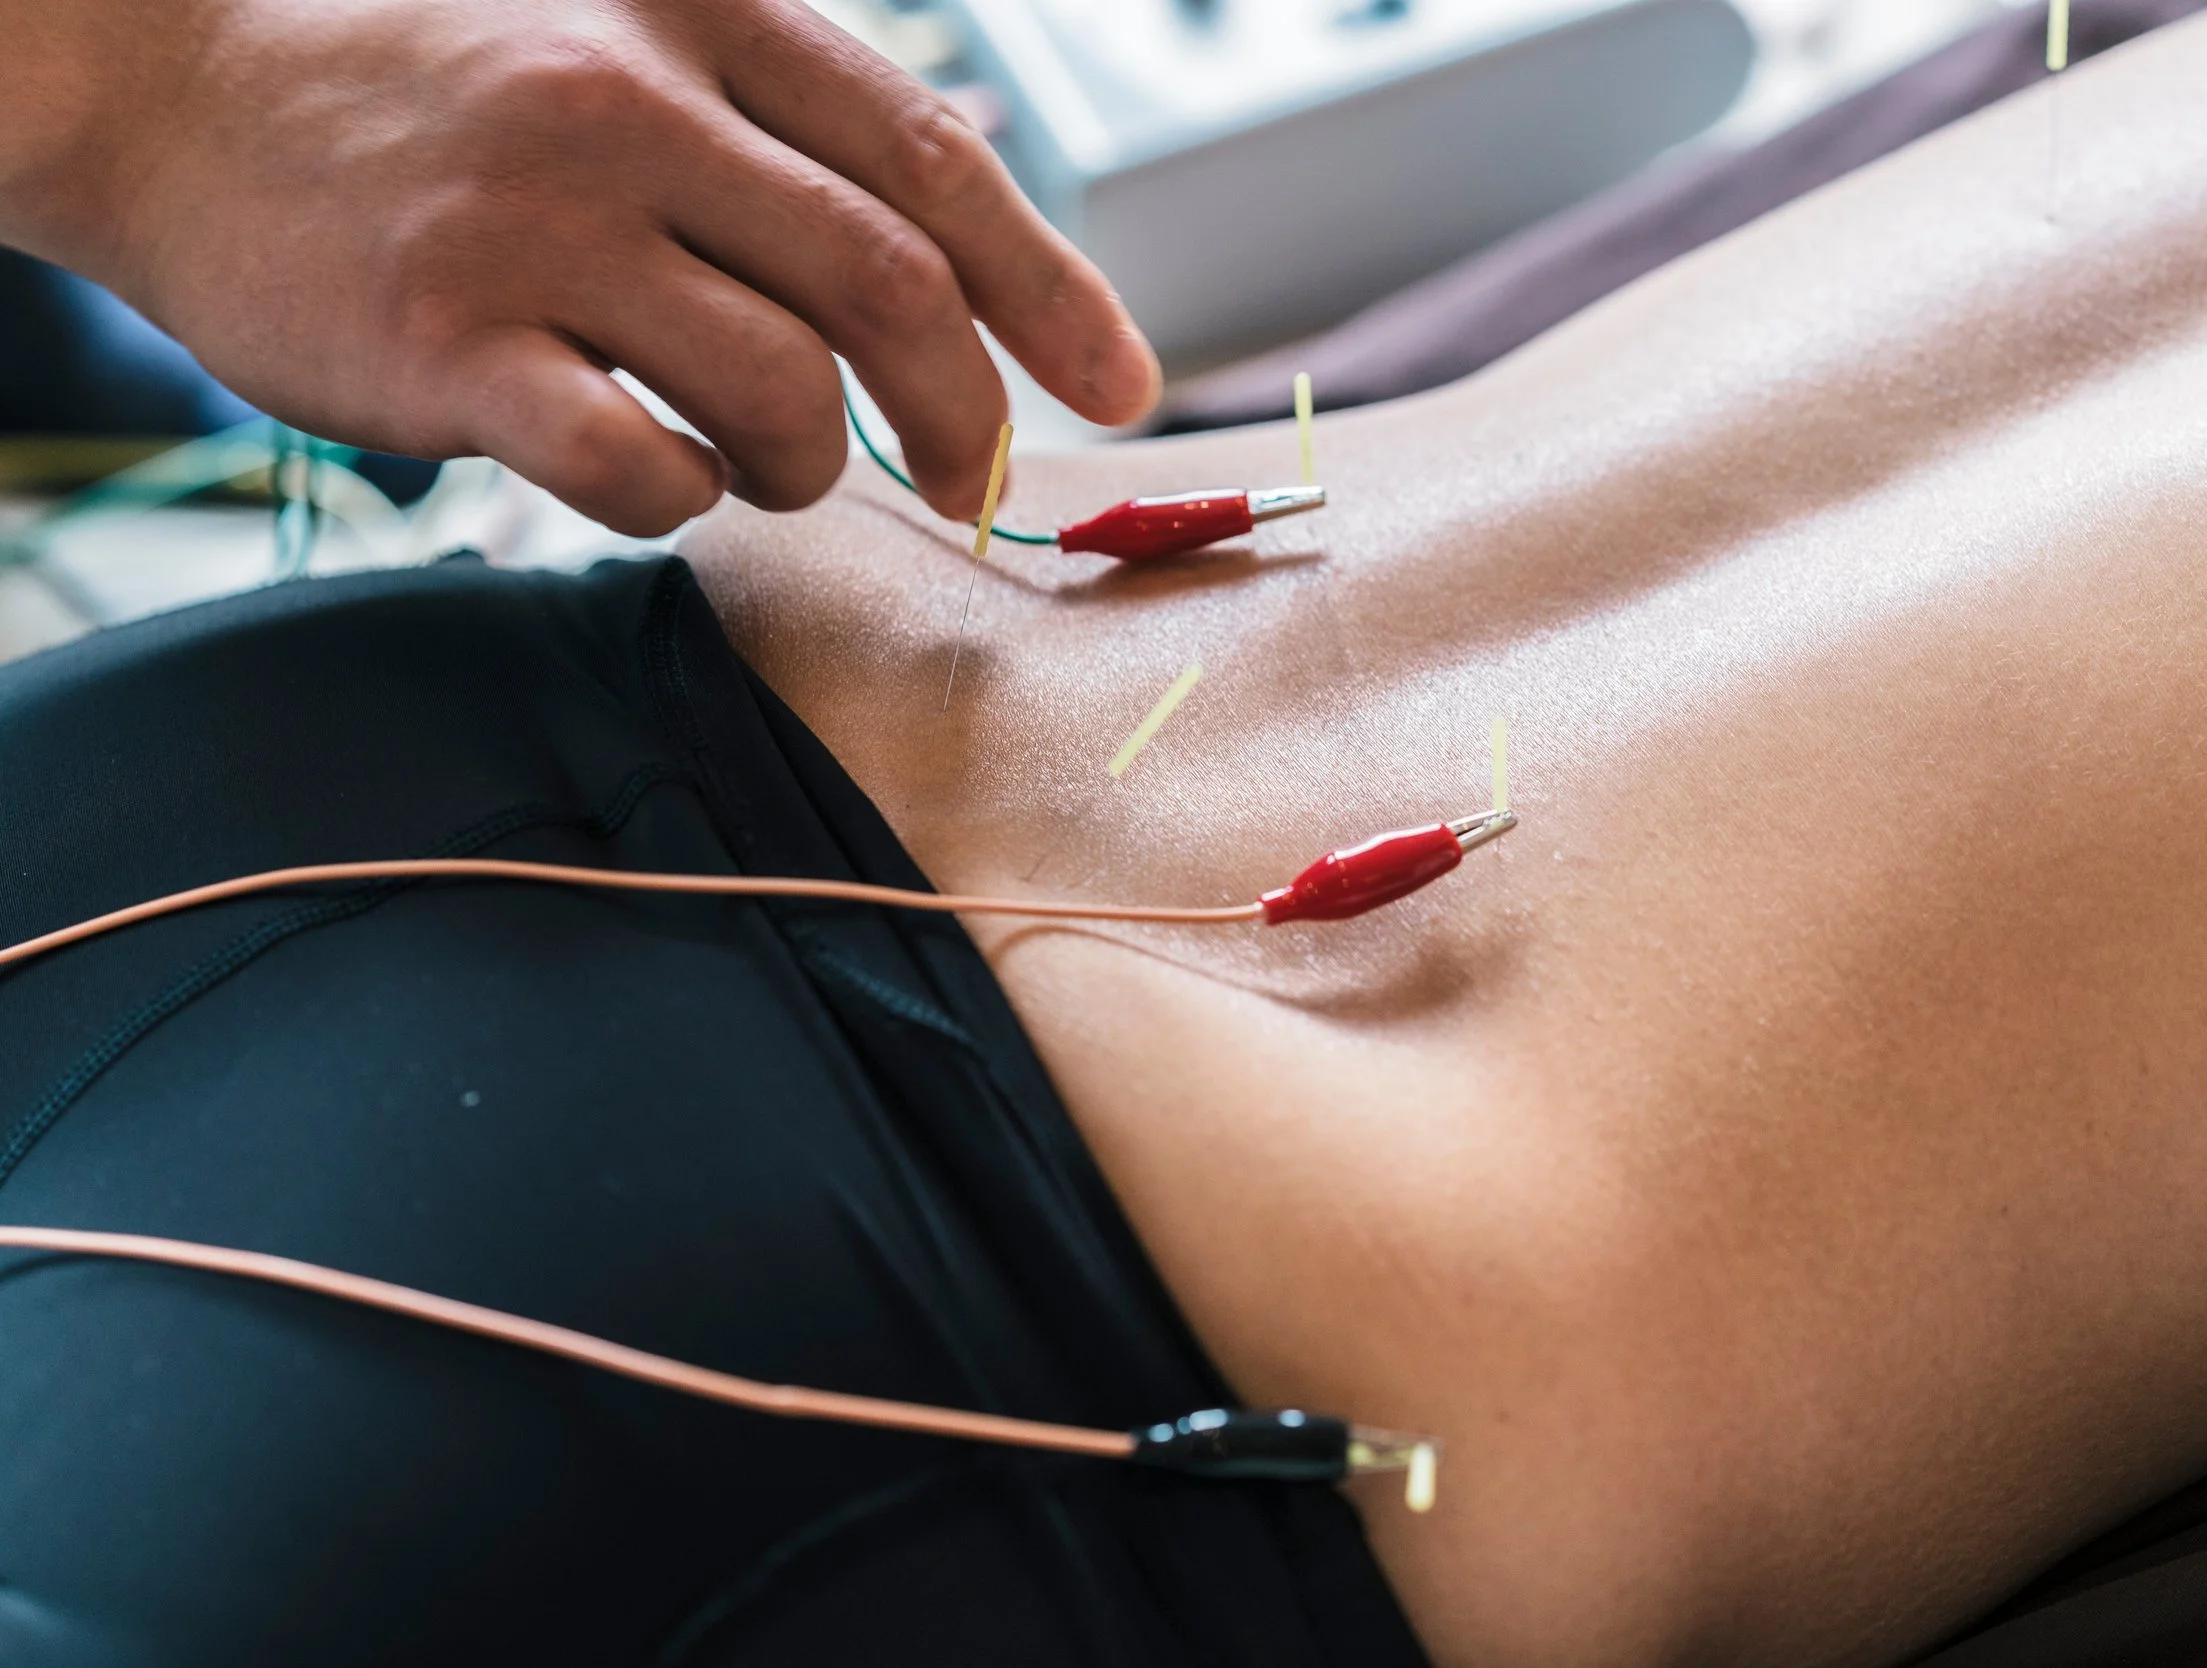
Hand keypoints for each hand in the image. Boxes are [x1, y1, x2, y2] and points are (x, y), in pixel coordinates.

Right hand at [0, 0, 1160, 534]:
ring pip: (779, 388)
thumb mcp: (618, 37)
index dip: (1051, 289)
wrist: (169, 89)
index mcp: (700, 13)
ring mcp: (537, 223)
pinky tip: (652, 475)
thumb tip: (959, 265)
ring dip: (811, 464)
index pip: (933, 159)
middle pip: (890, 284)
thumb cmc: (432, 94)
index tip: (1123, 386)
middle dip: (966, 409)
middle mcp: (629, 102)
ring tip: (765, 463)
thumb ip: (777, 130)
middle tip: (974, 479)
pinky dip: (681, 500)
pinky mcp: (448, 342)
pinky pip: (635, 469)